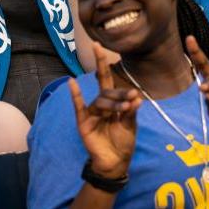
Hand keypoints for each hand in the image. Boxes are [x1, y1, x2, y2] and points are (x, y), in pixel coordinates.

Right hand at [70, 43, 140, 177]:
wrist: (115, 163)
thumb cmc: (123, 142)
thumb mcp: (130, 126)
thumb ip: (130, 111)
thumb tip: (136, 97)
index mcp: (110, 101)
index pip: (105, 78)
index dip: (102, 62)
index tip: (99, 45)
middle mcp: (99, 104)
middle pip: (107, 90)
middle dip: (120, 94)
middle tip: (132, 97)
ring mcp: (90, 113)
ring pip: (101, 101)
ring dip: (114, 103)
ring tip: (127, 109)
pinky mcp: (84, 122)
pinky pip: (79, 107)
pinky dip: (75, 95)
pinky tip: (72, 82)